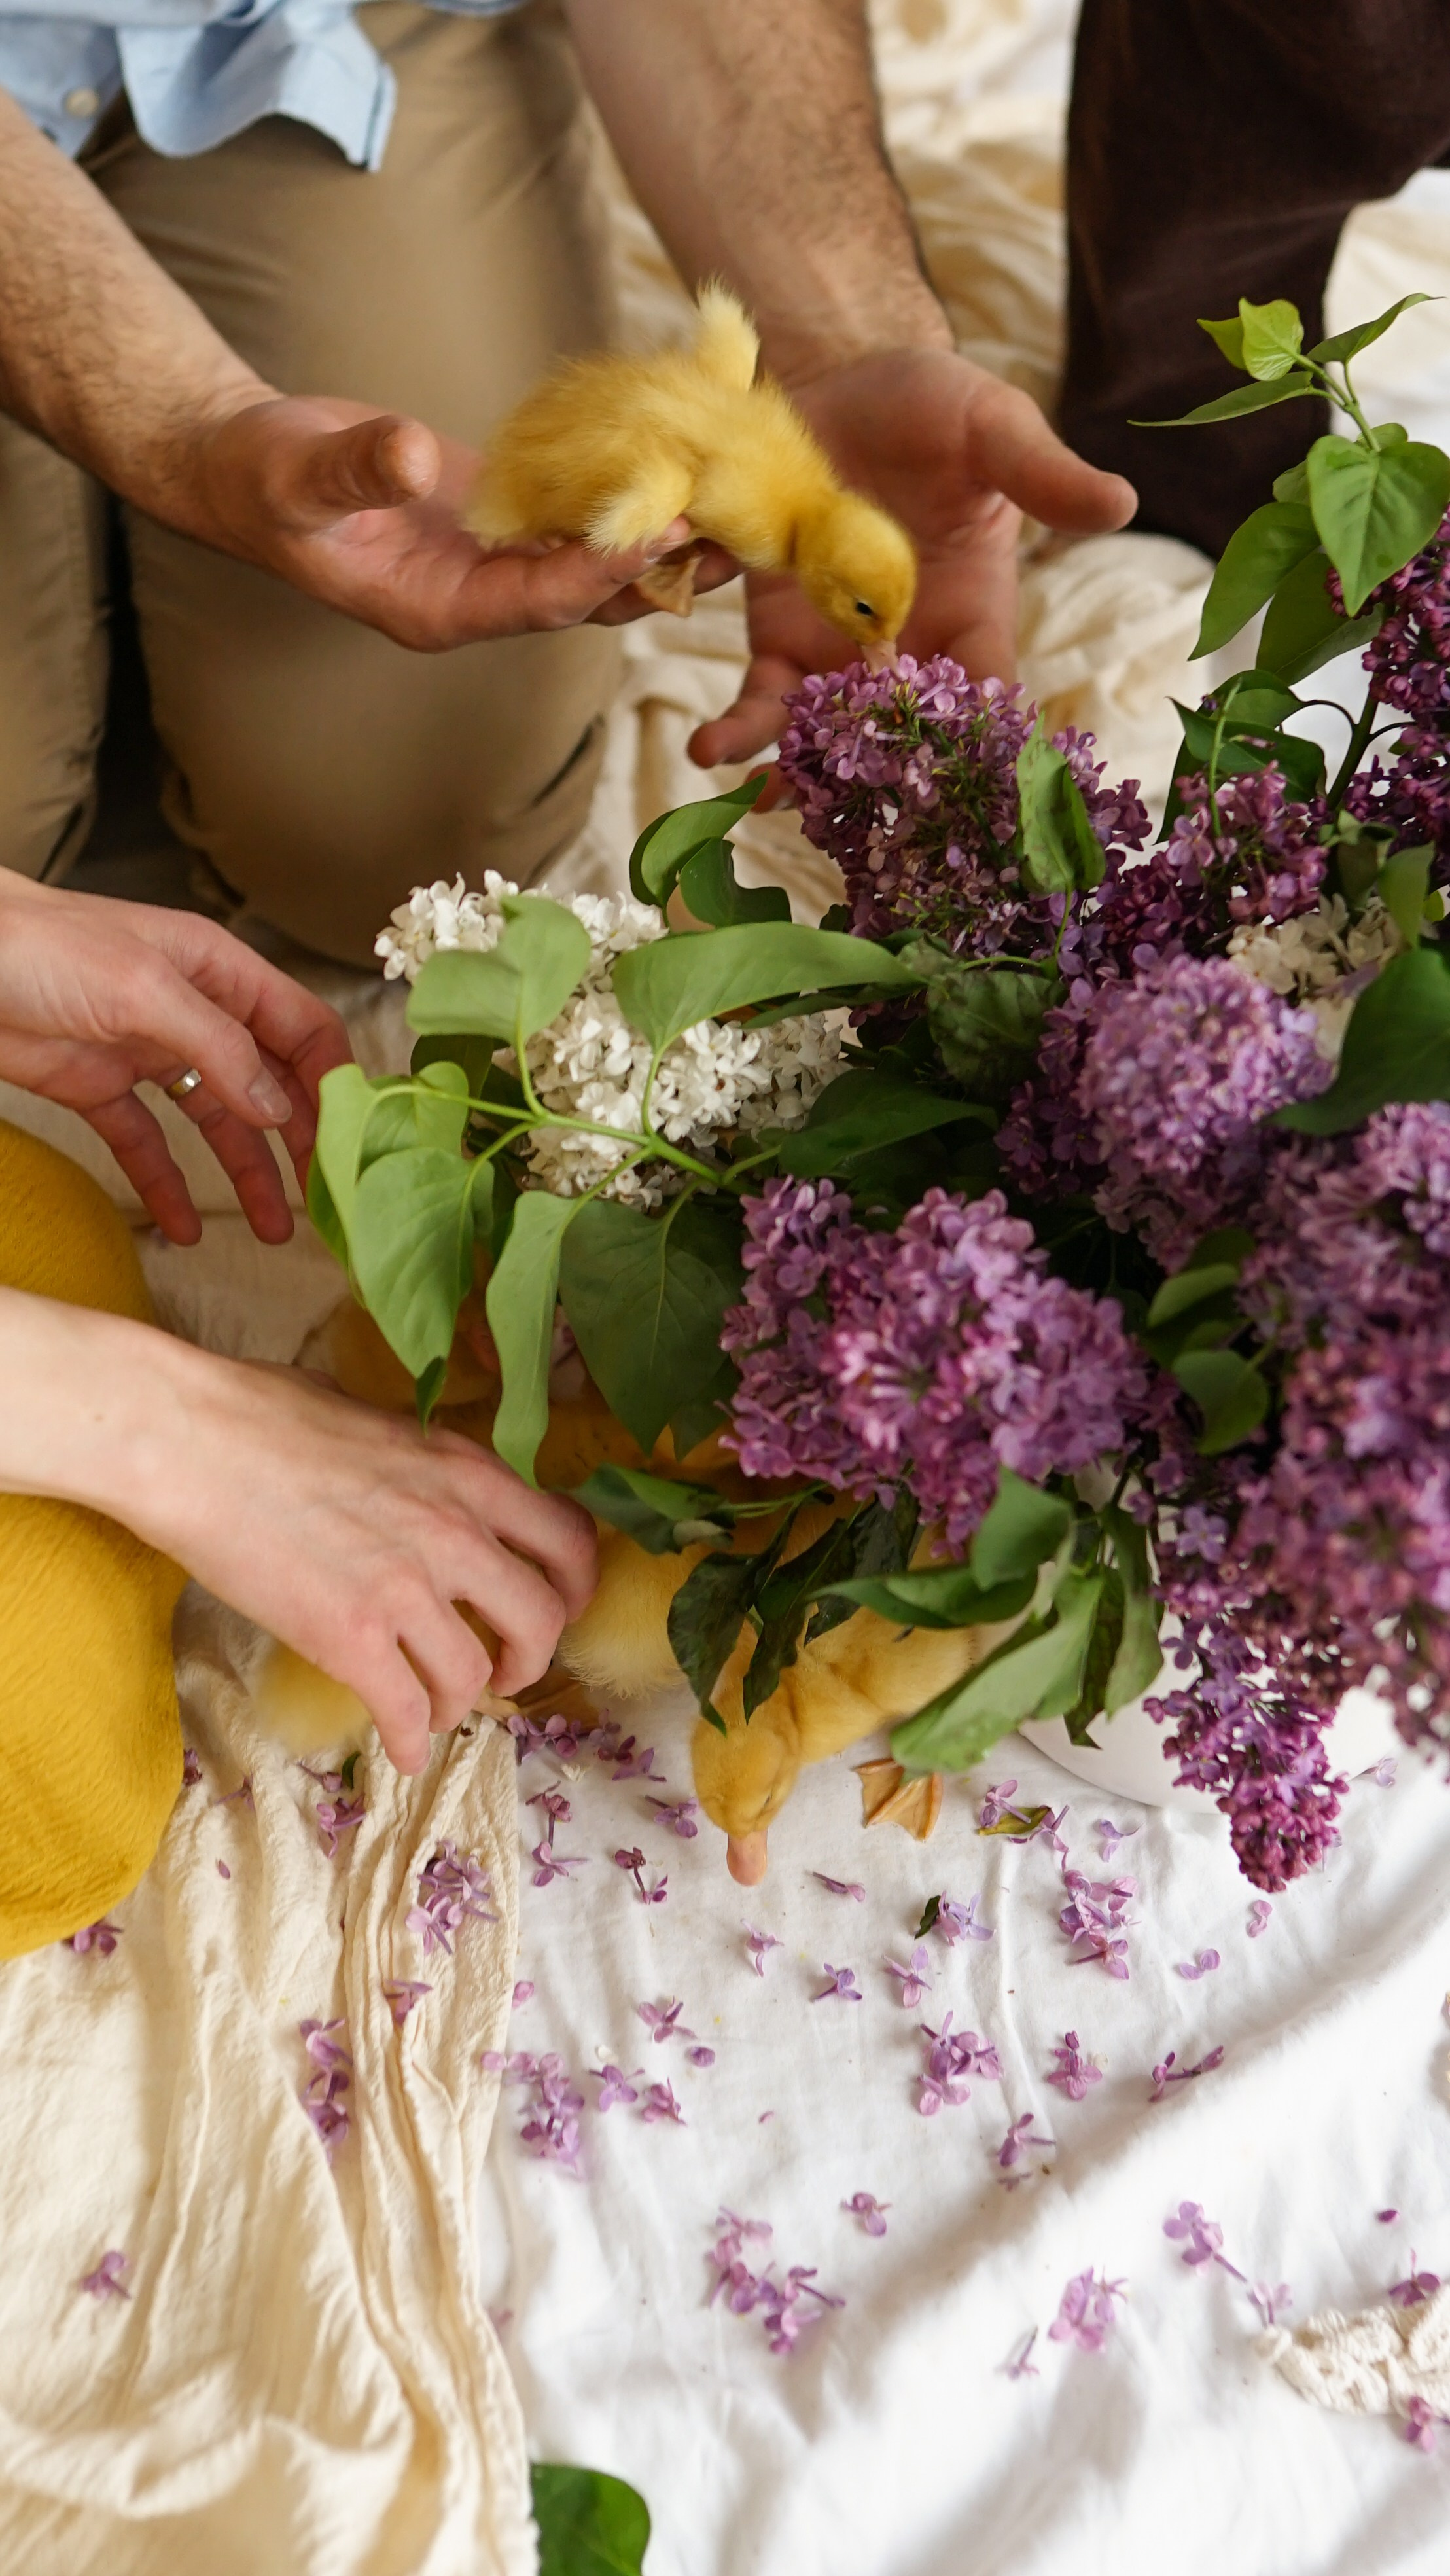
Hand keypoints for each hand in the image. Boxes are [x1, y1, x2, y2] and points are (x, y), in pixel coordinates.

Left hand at [0, 875, 350, 1246]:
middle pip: (268, 1082)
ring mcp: (148, 1053)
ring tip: (274, 1228)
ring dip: (246, 1174)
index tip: (352, 1136)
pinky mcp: (100, 1088)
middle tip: (323, 1195)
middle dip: (300, 1139)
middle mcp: (194, 1013)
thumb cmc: (41, 946)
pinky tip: (184, 1228)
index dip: (333, 1079)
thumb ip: (218, 1047)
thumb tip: (278, 1108)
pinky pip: (148, 1145)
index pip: (301, 1027)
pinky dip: (167, 1186)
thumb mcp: (145, 988)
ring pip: (216, 1123)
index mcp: (219, 972)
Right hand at [145, 1356, 597, 1770]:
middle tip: (505, 1672)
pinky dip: (408, 1742)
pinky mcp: (349, 1637)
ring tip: (435, 1709)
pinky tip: (397, 1749)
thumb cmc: (264, 1412)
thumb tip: (421, 1481)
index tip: (557, 1606)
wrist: (188, 1440)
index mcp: (467, 1473)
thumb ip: (420, 1462)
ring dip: (460, 1703)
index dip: (575, 1586)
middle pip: (543, 1619)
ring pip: (473, 1675)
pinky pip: (404, 1712)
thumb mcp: (377, 1420)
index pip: (568, 1538)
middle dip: (532, 1659)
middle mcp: (455, 1531)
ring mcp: (405, 1588)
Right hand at [193, 393, 736, 650]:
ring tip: (738, 500)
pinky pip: (577, 515)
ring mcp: (494, 563)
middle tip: (738, 528)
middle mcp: (479, 599)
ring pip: (595, 561)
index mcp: (438, 610)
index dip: (603, 566)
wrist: (248, 464)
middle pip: (589, 595)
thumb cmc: (262, 480)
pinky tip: (678, 457)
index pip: (541, 599)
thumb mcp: (298, 476)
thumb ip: (357, 471)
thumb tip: (413, 459)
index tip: (664, 529)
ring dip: (661, 535)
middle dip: (660, 566)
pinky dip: (625, 490)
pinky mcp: (503, 520)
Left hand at [688, 346, 1136, 767]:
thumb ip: (1041, 475)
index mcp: (974, 617)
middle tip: (848, 817)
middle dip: (872, 781)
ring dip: (791, 765)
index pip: (987, 696)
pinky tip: (708, 748)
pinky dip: (734, 724)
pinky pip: (756, 692)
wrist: (840, 383)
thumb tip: (1122, 502)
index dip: (983, 743)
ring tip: (760, 791)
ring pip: (819, 731)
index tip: (970, 785)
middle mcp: (906, 651)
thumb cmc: (934, 408)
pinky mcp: (775, 637)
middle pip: (896, 739)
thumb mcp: (991, 429)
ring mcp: (836, 651)